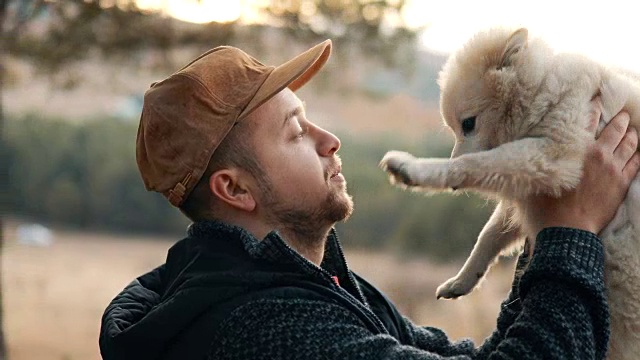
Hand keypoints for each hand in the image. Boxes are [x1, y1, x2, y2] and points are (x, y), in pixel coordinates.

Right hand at [529, 100, 639, 235]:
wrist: (566, 231)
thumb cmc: (545, 206)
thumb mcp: (533, 177)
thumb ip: (535, 158)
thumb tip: (522, 148)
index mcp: (576, 148)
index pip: (589, 119)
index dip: (594, 107)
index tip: (596, 100)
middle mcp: (598, 154)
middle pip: (615, 128)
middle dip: (619, 118)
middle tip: (621, 113)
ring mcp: (613, 169)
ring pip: (629, 143)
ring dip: (631, 134)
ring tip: (632, 129)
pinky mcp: (622, 184)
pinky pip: (636, 163)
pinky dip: (639, 154)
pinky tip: (639, 151)